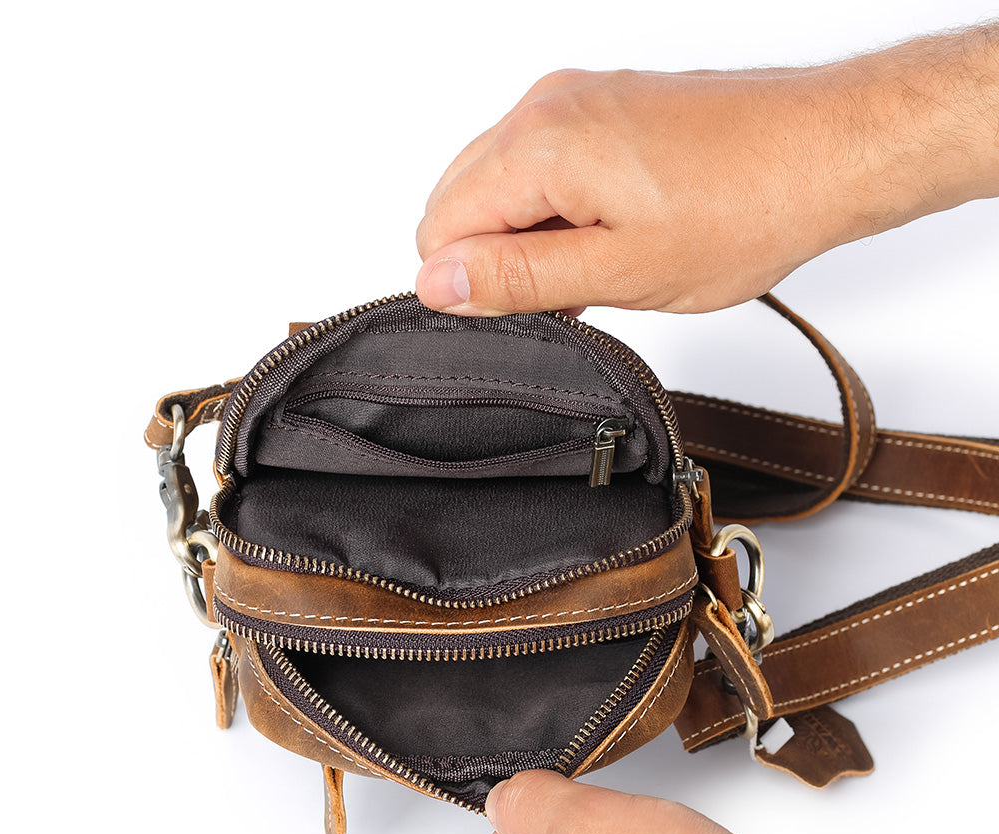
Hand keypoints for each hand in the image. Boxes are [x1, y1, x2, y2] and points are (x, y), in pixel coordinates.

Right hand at [416, 28, 998, 316]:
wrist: (827, 152)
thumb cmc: (746, 207)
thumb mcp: (619, 271)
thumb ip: (517, 279)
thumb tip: (438, 283)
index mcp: (539, 144)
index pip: (439, 229)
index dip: (473, 284)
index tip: (534, 303)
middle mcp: (546, 106)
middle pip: (460, 201)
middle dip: (498, 258)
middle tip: (572, 288)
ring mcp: (576, 99)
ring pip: (500, 186)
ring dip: (532, 236)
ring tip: (604, 259)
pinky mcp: (604, 105)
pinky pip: (542, 166)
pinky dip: (559, 210)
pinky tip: (614, 233)